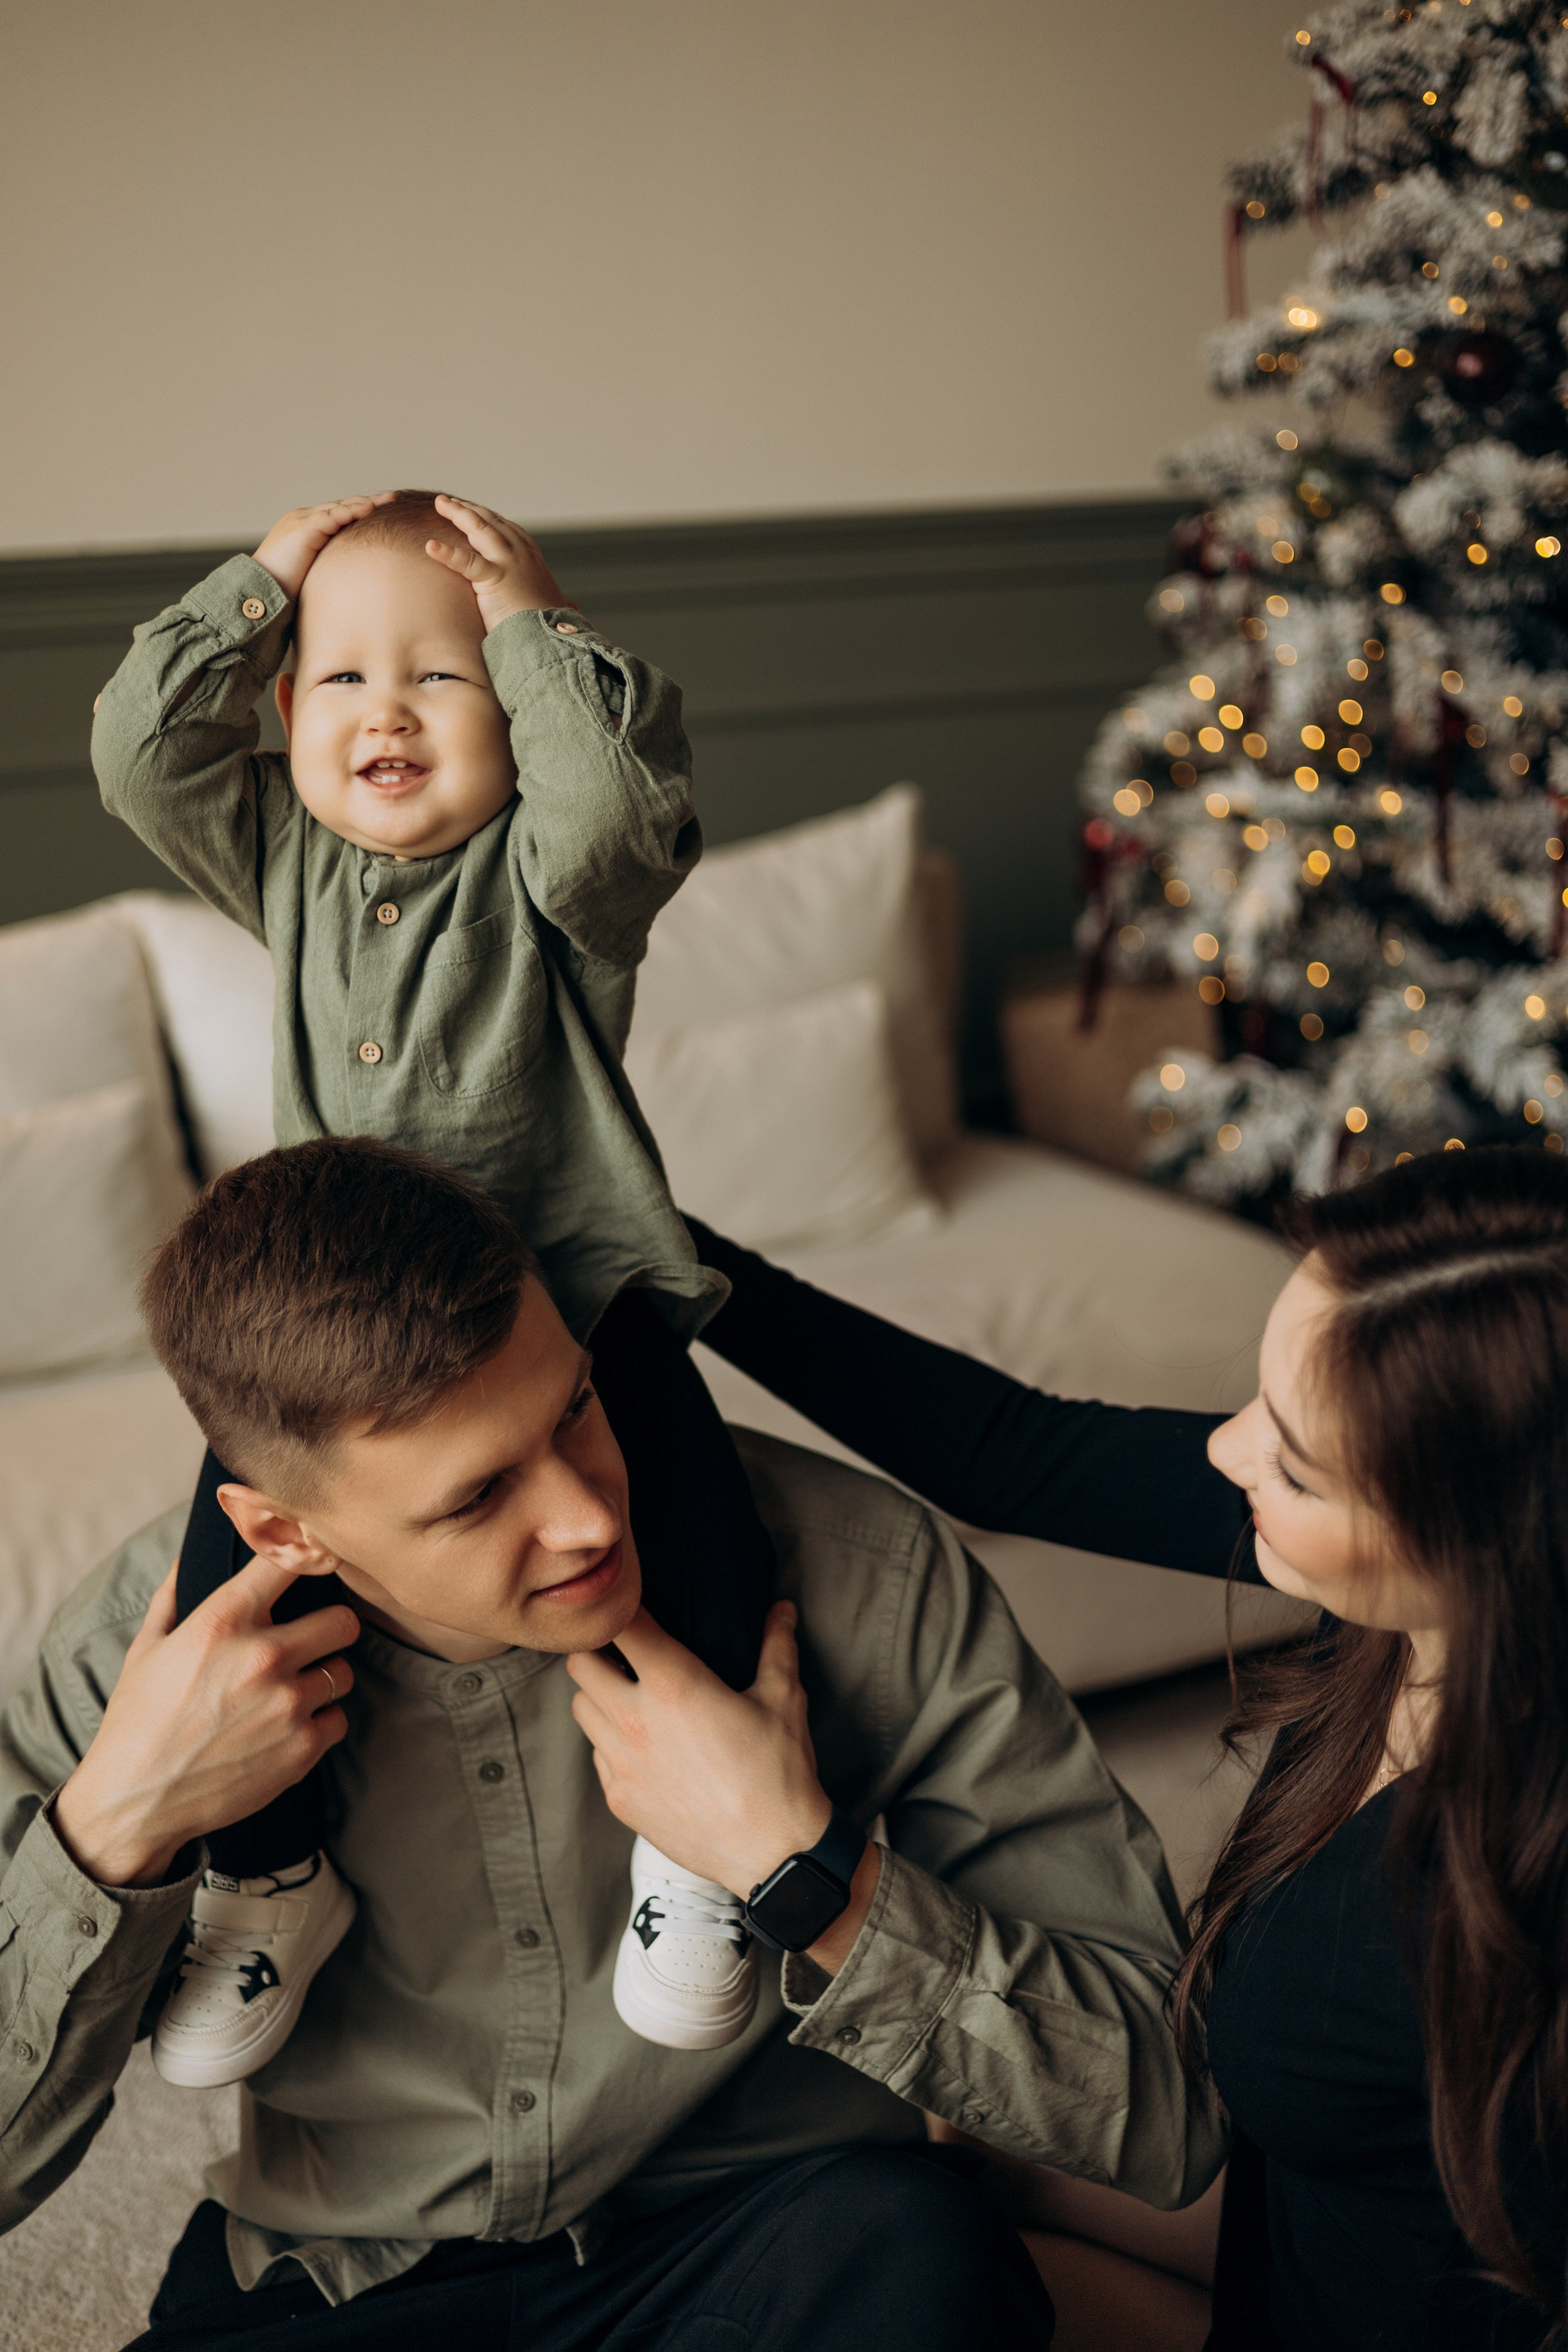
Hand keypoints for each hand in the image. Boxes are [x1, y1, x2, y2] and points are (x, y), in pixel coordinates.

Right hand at [52, 1558, 358, 1890]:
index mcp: (222, 1622)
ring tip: (291, 1692)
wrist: (134, 1802)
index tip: (311, 1563)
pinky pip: (338, 1720)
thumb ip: (174, 1596)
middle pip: (343, 1621)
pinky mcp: (301, 1748)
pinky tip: (288, 1728)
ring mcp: (287, 1704)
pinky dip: (319, 1724)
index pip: (289, 1562)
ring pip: (343, 1672)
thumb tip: (189, 1556)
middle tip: (314, 1641)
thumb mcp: (147, 1649)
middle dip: (331, 1629)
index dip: (306, 1558)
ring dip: (323, 1680)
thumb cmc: (137, 1721)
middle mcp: (262, 1657)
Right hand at [253, 493, 396, 599]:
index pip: (339, 513)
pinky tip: (369, 509)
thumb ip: (328, 567)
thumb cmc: (284, 589)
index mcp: (307, 528)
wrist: (259, 590)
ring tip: (388, 501)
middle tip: (393, 499)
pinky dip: (351, 512)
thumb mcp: (312, 573)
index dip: (361, 511)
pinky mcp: (303, 528)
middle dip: (369, 502)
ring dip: (365, 503)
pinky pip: (332, 516)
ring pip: (340, 507)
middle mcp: (304, 518)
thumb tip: (350, 582)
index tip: (385, 510)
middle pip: (343, 505)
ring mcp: (302, 520)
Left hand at [425, 495, 569, 630]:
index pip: (506, 528)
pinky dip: (448, 553)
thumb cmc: (554, 627)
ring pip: (480, 529)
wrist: (553, 640)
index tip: (471, 510)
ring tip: (440, 505)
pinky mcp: (495, 579)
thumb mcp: (557, 606)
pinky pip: (467, 562)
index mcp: (532, 557)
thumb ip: (559, 602)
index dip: (486, 517)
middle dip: (468, 509)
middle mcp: (521, 553)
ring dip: (459, 514)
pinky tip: (431, 546)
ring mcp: (509, 563)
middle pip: (490, 521)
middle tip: (446, 502)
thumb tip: (575, 608)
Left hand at [569, 1601, 839, 1898]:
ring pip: (580, 1709)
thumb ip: (776, 1646)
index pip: (621, 1626)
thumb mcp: (784, 1699)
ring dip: (598, 1696)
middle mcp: (635, 1720)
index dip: (622, 1609)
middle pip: (580, 1664)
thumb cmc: (779, 1773)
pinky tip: (642, 1746)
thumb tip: (781, 1610)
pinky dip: (609, 1743)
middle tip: (625, 1653)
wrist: (773, 1854)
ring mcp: (622, 1763)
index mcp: (673, 1684)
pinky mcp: (619, 1799)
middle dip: (598, 1651)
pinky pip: (596, 1756)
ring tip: (630, 1697)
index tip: (634, 1607)